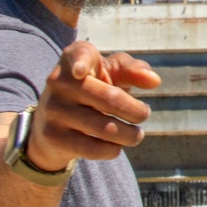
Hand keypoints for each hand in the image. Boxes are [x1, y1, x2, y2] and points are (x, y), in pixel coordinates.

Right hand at [27, 41, 160, 171]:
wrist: (53, 118)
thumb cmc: (95, 85)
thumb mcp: (112, 71)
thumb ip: (133, 69)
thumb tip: (154, 80)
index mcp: (73, 58)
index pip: (78, 56)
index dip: (80, 63)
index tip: (80, 72)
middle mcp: (59, 81)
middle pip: (111, 99)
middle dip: (137, 112)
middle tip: (144, 114)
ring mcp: (53, 109)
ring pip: (105, 128)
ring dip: (130, 135)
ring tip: (136, 134)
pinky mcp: (52, 135)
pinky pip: (92, 148)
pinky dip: (112, 150)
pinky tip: (116, 146)